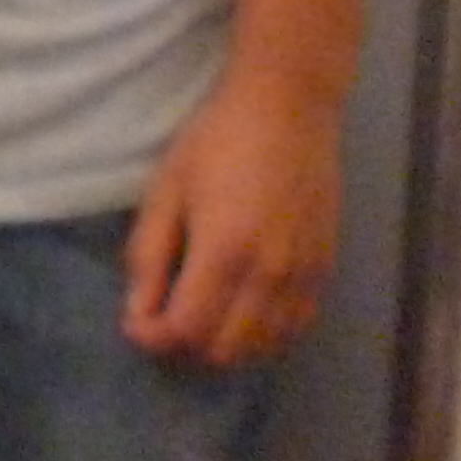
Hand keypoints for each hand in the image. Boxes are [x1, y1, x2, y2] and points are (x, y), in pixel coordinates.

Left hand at [119, 66, 340, 366]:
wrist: (288, 109)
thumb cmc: (216, 141)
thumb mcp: (167, 190)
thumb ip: (148, 256)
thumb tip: (138, 315)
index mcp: (225, 252)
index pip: (187, 331)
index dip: (154, 337)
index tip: (136, 324)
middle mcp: (270, 276)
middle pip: (225, 351)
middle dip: (186, 346)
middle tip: (166, 318)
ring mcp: (303, 277)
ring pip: (262, 349)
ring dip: (225, 345)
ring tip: (202, 314)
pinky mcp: (324, 272)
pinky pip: (294, 329)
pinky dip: (263, 335)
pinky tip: (242, 311)